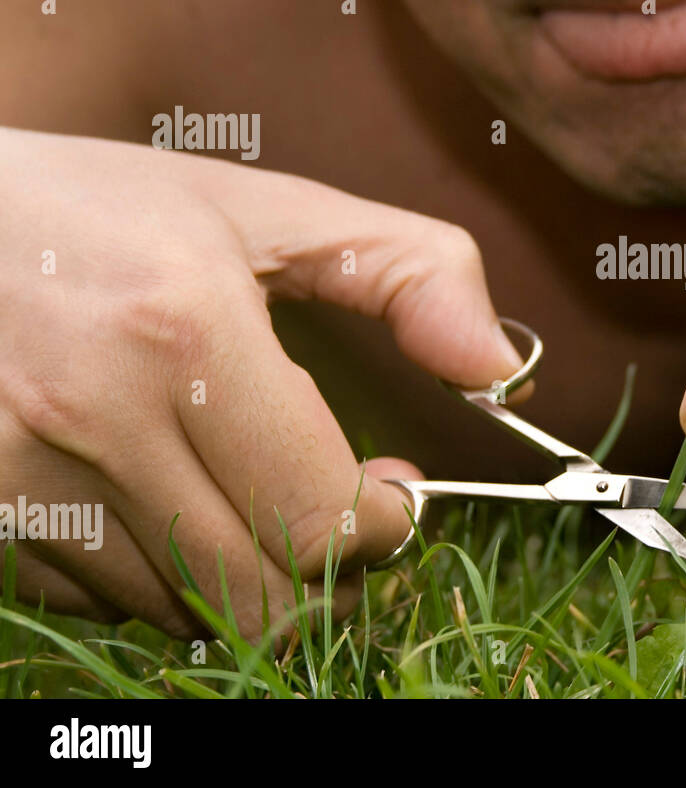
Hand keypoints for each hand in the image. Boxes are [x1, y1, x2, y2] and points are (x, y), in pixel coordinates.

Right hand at [0, 128, 520, 636]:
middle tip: (338, 512)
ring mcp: (20, 475)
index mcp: (186, 329)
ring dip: (246, 571)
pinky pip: (103, 603)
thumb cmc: (103, 210)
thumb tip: (505, 367)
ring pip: (186, 609)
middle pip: (263, 594)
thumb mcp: (263, 208)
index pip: (323, 517)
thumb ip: (407, 270)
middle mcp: (94, 415)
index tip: (394, 493)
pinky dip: (160, 573)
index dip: (385, 525)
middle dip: (330, 566)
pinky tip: (168, 501)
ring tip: (249, 494)